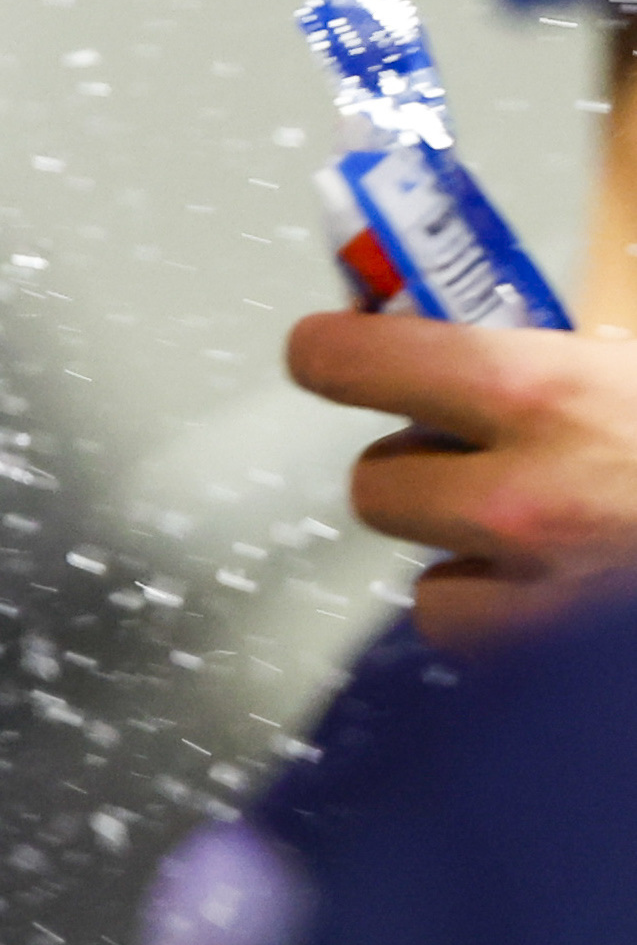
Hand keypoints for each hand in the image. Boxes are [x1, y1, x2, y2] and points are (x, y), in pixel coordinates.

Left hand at [288, 308, 636, 654]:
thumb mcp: (625, 359)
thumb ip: (538, 327)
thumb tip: (436, 288)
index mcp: (544, 392)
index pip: (346, 360)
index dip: (336, 351)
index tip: (342, 348)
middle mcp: (524, 498)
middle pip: (372, 478)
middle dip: (422, 466)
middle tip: (491, 451)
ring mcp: (541, 591)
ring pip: (421, 576)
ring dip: (462, 550)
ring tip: (545, 524)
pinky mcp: (555, 656)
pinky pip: (471, 636)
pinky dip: (500, 613)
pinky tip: (560, 581)